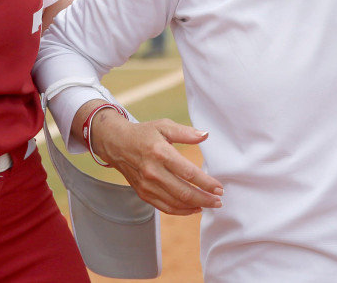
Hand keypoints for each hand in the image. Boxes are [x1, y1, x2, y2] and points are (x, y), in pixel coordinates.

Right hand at [91, 113, 223, 214]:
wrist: (116, 144)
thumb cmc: (143, 134)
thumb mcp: (164, 125)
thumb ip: (185, 132)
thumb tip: (205, 135)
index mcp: (161, 153)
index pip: (189, 173)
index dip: (207, 183)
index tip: (219, 188)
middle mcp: (153, 172)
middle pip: (184, 192)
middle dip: (205, 199)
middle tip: (219, 201)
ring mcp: (147, 185)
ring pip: (175, 203)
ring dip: (195, 206)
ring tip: (210, 205)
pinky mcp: (143, 193)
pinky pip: (164, 207)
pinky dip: (181, 211)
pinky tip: (193, 209)